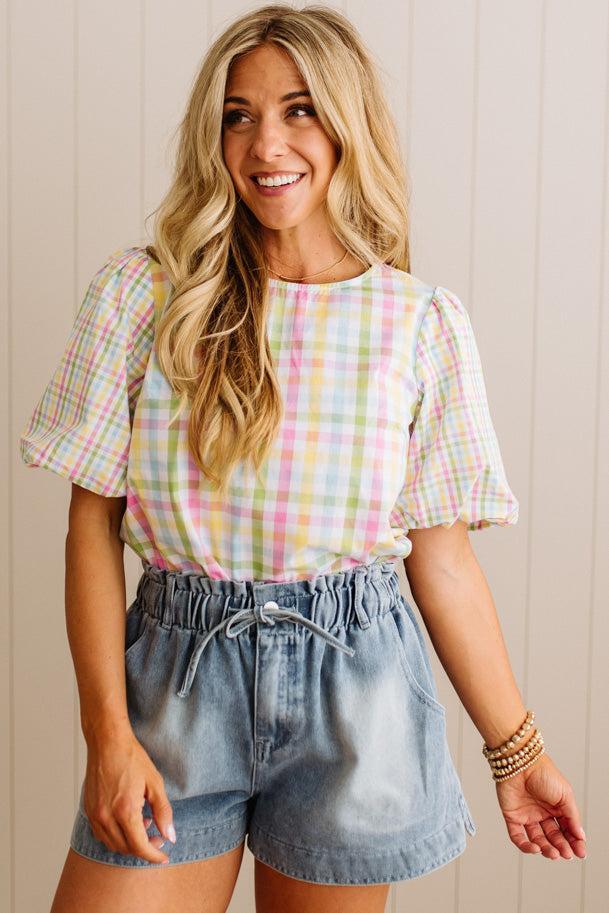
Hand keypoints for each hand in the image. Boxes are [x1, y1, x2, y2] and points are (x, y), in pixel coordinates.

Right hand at [83, 730, 175, 863]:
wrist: (108, 742)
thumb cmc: (131, 758)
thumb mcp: (155, 783)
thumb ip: (163, 812)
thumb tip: (170, 836)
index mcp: (125, 811)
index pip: (139, 847)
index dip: (154, 856)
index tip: (164, 857)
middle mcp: (106, 817)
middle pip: (126, 849)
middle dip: (144, 849)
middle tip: (158, 838)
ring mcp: (95, 815)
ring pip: (113, 844)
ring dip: (129, 843)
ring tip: (144, 826)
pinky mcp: (89, 810)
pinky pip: (102, 835)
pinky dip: (116, 836)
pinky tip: (127, 822)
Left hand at [494, 752, 586, 859]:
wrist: (520, 761)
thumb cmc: (543, 772)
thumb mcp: (565, 794)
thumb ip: (572, 816)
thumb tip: (581, 836)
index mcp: (556, 807)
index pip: (566, 829)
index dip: (573, 841)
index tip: (580, 853)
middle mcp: (542, 812)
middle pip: (553, 836)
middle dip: (561, 847)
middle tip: (566, 854)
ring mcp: (527, 815)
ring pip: (537, 839)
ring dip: (546, 849)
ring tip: (554, 854)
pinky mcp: (512, 816)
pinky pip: (517, 836)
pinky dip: (526, 846)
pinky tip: (536, 848)